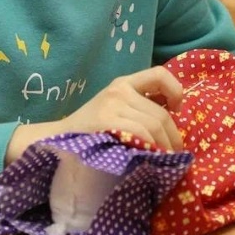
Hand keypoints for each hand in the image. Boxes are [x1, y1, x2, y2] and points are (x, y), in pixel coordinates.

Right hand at [58, 66, 184, 150]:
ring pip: (154, 125)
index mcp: (123, 83)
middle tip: (175, 153)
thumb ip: (139, 107)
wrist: (58, 140)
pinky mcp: (107, 122)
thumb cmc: (90, 130)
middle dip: (173, 136)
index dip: (175, 90)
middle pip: (160, 113)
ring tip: (165, 160)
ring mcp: (112, 105)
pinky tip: (150, 159)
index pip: (159, 74)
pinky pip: (141, 135)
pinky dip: (151, 149)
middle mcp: (119, 90)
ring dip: (165, 147)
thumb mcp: (115, 109)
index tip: (176, 109)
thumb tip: (173, 118)